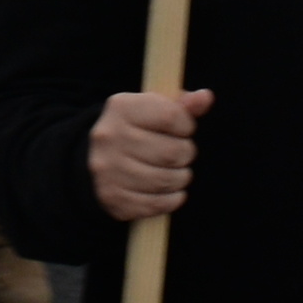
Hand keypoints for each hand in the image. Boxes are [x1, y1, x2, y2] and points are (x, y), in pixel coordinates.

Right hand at [88, 86, 207, 223]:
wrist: (96, 159)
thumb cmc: (136, 130)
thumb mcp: (154, 109)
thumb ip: (181, 104)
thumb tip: (206, 97)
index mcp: (121, 107)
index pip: (171, 116)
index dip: (186, 125)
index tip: (183, 129)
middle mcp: (110, 137)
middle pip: (171, 152)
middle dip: (186, 154)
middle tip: (181, 154)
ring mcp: (108, 169)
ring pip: (166, 180)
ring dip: (181, 178)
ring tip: (176, 172)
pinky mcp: (113, 198)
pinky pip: (157, 204)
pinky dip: (172, 200)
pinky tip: (170, 191)